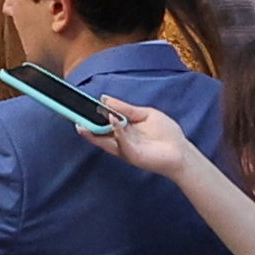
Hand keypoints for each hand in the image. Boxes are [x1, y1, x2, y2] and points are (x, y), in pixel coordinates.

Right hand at [76, 93, 204, 183]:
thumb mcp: (145, 114)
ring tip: (82, 122)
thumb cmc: (166, 133)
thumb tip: (104, 99)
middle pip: (97, 134)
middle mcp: (120, 140)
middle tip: (73, 116)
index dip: (90, 116)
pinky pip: (121, 143)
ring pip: (103, 142)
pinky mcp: (132, 155)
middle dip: (85, 126)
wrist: (181, 151)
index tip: (79, 106)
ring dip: (93, 132)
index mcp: (122, 130)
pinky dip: (115, 131)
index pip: (102, 122)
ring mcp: (125, 149)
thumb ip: (126, 108)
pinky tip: (112, 120)